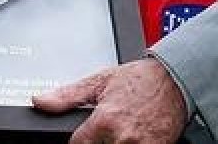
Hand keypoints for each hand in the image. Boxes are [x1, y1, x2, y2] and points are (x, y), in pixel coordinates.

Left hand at [32, 58, 186, 143]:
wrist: (176, 80)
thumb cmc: (141, 79)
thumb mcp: (100, 81)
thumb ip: (68, 96)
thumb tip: (41, 102)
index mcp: (104, 120)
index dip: (79, 142)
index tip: (86, 136)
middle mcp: (121, 138)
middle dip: (98, 142)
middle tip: (107, 131)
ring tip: (119, 134)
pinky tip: (132, 137)